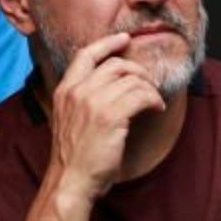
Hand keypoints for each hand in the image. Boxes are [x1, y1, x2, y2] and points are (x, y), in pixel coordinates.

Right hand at [47, 31, 166, 195]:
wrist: (70, 180)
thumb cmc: (73, 157)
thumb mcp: (69, 120)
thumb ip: (83, 100)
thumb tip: (112, 87)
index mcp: (64, 91)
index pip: (86, 54)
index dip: (107, 43)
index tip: (124, 39)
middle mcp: (77, 91)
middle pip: (116, 65)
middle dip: (138, 71)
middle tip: (148, 84)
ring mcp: (93, 102)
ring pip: (132, 79)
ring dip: (149, 89)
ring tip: (153, 102)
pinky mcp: (111, 116)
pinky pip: (141, 95)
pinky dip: (154, 100)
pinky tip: (156, 110)